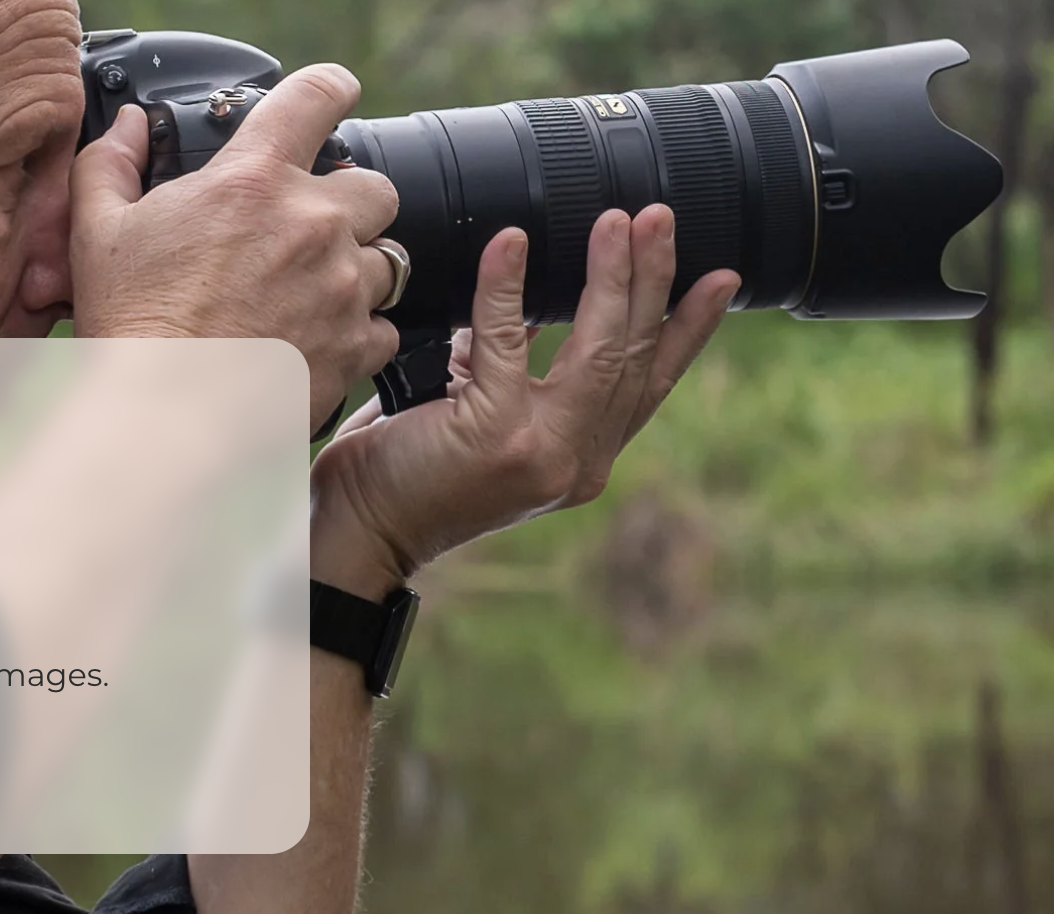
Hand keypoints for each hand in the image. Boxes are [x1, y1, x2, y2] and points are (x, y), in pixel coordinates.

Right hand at [70, 64, 403, 435]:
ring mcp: (341, 288)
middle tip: (308, 232)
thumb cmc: (131, 327)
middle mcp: (311, 225)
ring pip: (387, 261)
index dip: (331, 89)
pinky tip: (314, 343)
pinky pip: (382, 328)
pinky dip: (357, 335)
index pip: (317, 96)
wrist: (162, 421)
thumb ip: (113, 162)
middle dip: (350, 203)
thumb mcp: (97, 231)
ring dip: (356, 272)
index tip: (336, 96)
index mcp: (252, 181)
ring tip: (308, 296)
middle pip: (376, 187)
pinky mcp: (354, 347)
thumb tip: (131, 127)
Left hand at [308, 205, 739, 595]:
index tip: (724, 277)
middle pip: (632, 357)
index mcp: (579, 458)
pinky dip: (508, 289)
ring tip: (619, 222)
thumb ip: (510, 369)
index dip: (690, 329)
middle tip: (659, 217)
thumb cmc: (401, 471)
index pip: (649, 384)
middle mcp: (574, 462)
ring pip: (596, 351)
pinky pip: (507, 342)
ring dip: (611, 278)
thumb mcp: (475, 414)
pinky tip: (512, 245)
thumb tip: (527, 299)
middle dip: (652, 280)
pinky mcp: (493, 437)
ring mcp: (540, 453)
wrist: (354, 532)